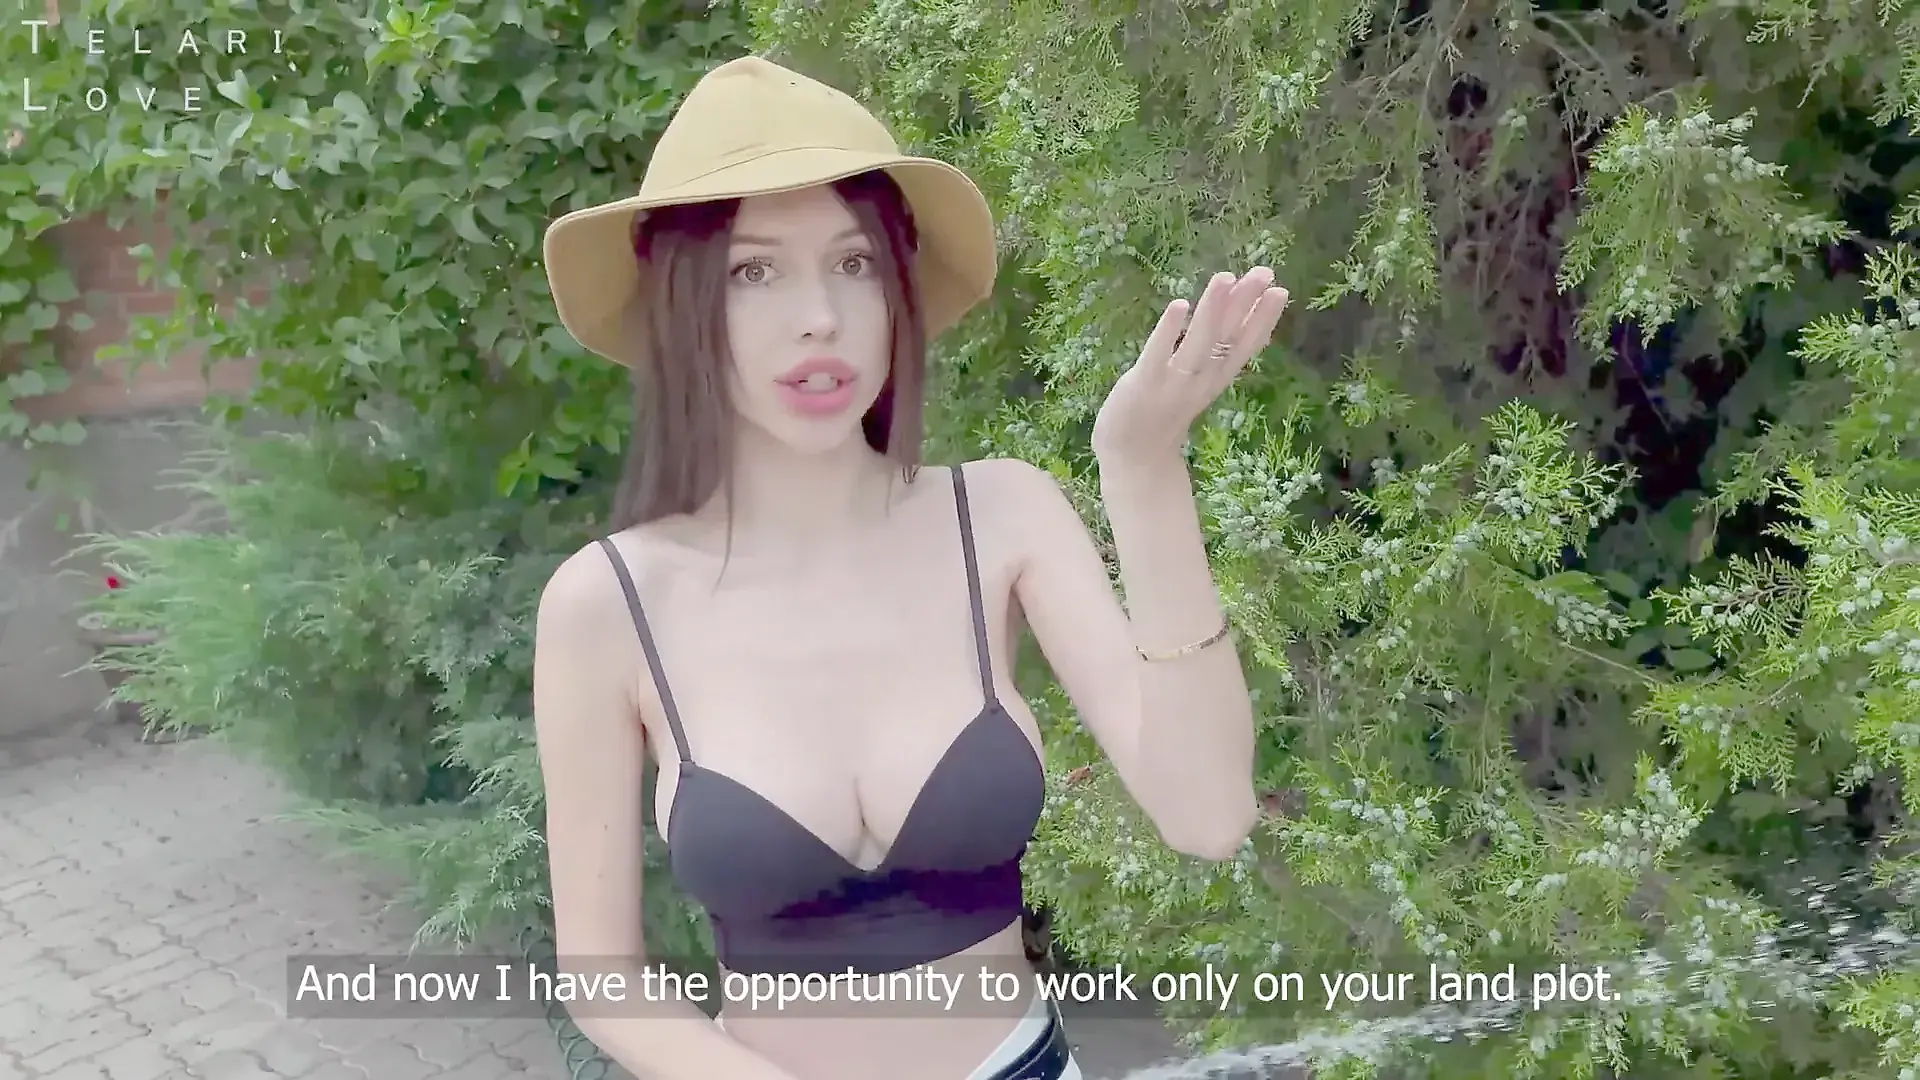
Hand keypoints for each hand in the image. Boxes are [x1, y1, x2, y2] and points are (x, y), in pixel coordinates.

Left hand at [1092, 267, 1288, 460]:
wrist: (1132, 459)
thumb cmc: (1161, 415)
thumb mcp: (1193, 385)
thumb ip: (1207, 357)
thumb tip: (1223, 322)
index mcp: (1213, 379)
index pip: (1243, 346)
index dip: (1263, 319)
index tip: (1280, 290)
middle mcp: (1200, 381)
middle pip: (1227, 338)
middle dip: (1245, 304)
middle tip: (1265, 272)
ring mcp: (1173, 383)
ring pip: (1198, 343)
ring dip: (1213, 310)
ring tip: (1225, 277)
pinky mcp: (1144, 384)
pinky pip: (1158, 354)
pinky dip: (1169, 331)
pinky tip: (1180, 304)